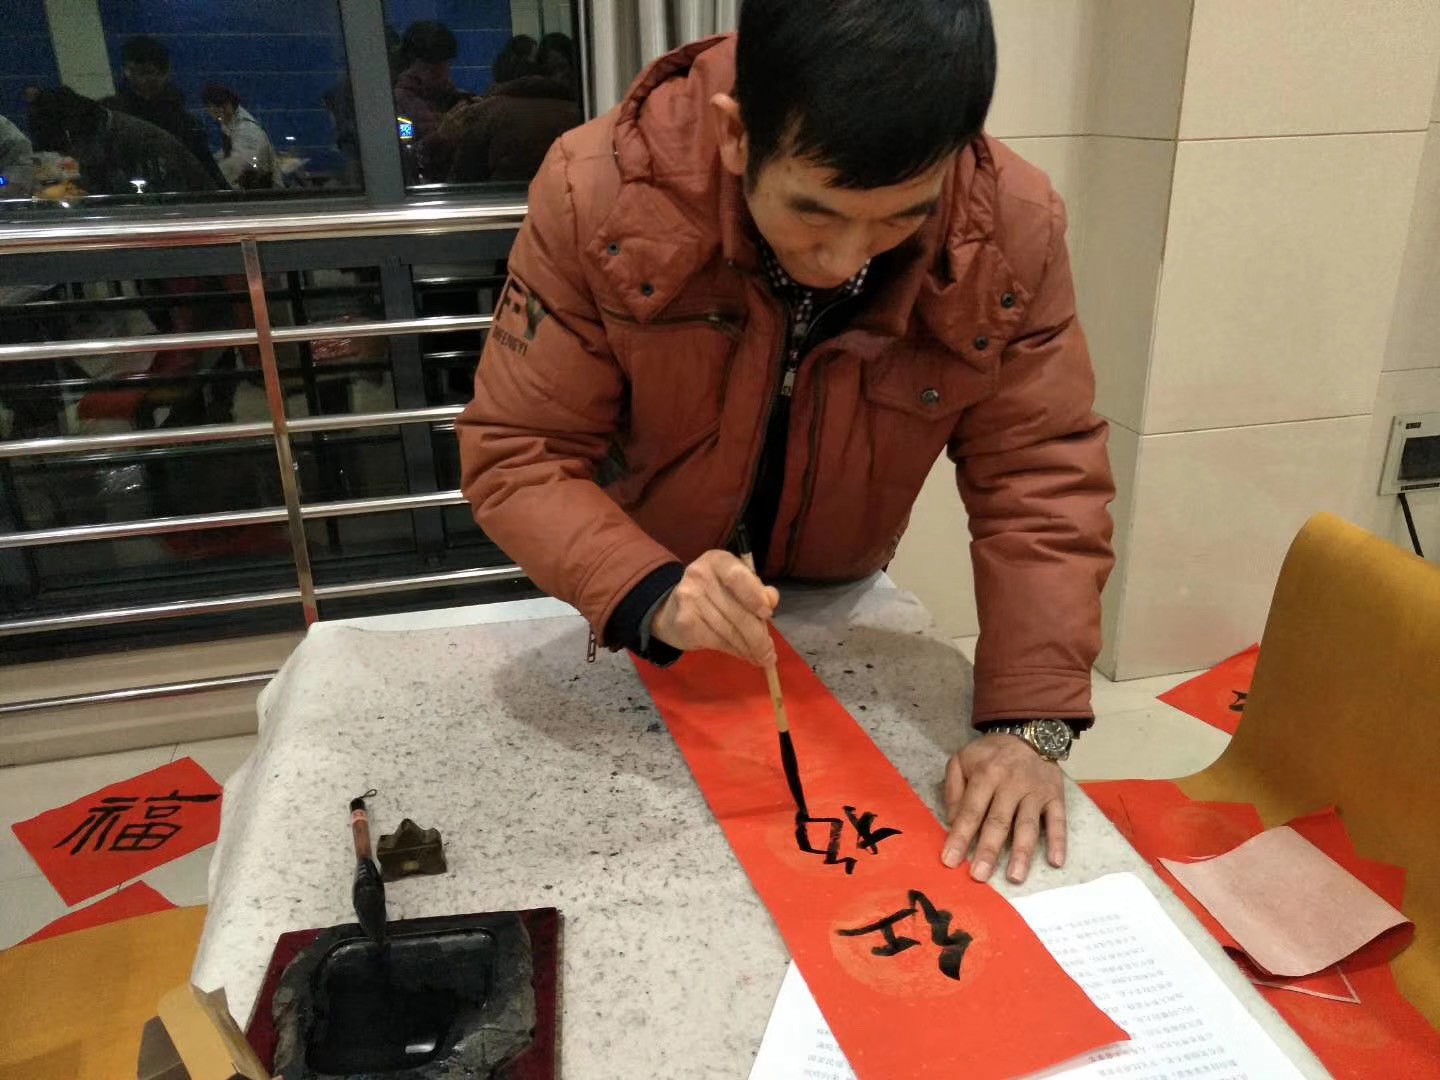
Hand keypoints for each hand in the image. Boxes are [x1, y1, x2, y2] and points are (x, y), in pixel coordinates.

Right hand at [651, 550, 779, 665]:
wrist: (673, 609)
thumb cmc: (714, 594)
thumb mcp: (737, 584)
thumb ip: (757, 590)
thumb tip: (771, 600)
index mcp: (717, 560)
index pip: (737, 576)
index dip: (755, 596)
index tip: (767, 614)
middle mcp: (700, 574)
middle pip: (737, 611)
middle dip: (758, 636)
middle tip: (770, 654)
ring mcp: (689, 598)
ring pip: (729, 630)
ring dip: (749, 648)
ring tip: (761, 657)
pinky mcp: (684, 621)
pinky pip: (717, 641)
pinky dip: (734, 651)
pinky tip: (743, 654)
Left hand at [940, 734, 1066, 883]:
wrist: (1030, 733)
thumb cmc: (991, 753)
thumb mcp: (962, 759)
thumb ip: (953, 789)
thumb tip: (952, 822)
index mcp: (986, 774)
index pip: (971, 811)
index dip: (960, 837)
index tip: (950, 861)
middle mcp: (1012, 784)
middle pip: (999, 822)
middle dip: (988, 850)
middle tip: (979, 876)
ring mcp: (1036, 792)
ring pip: (1028, 826)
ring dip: (1022, 853)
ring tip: (1015, 877)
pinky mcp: (1055, 796)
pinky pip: (1058, 821)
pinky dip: (1058, 841)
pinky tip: (1055, 861)